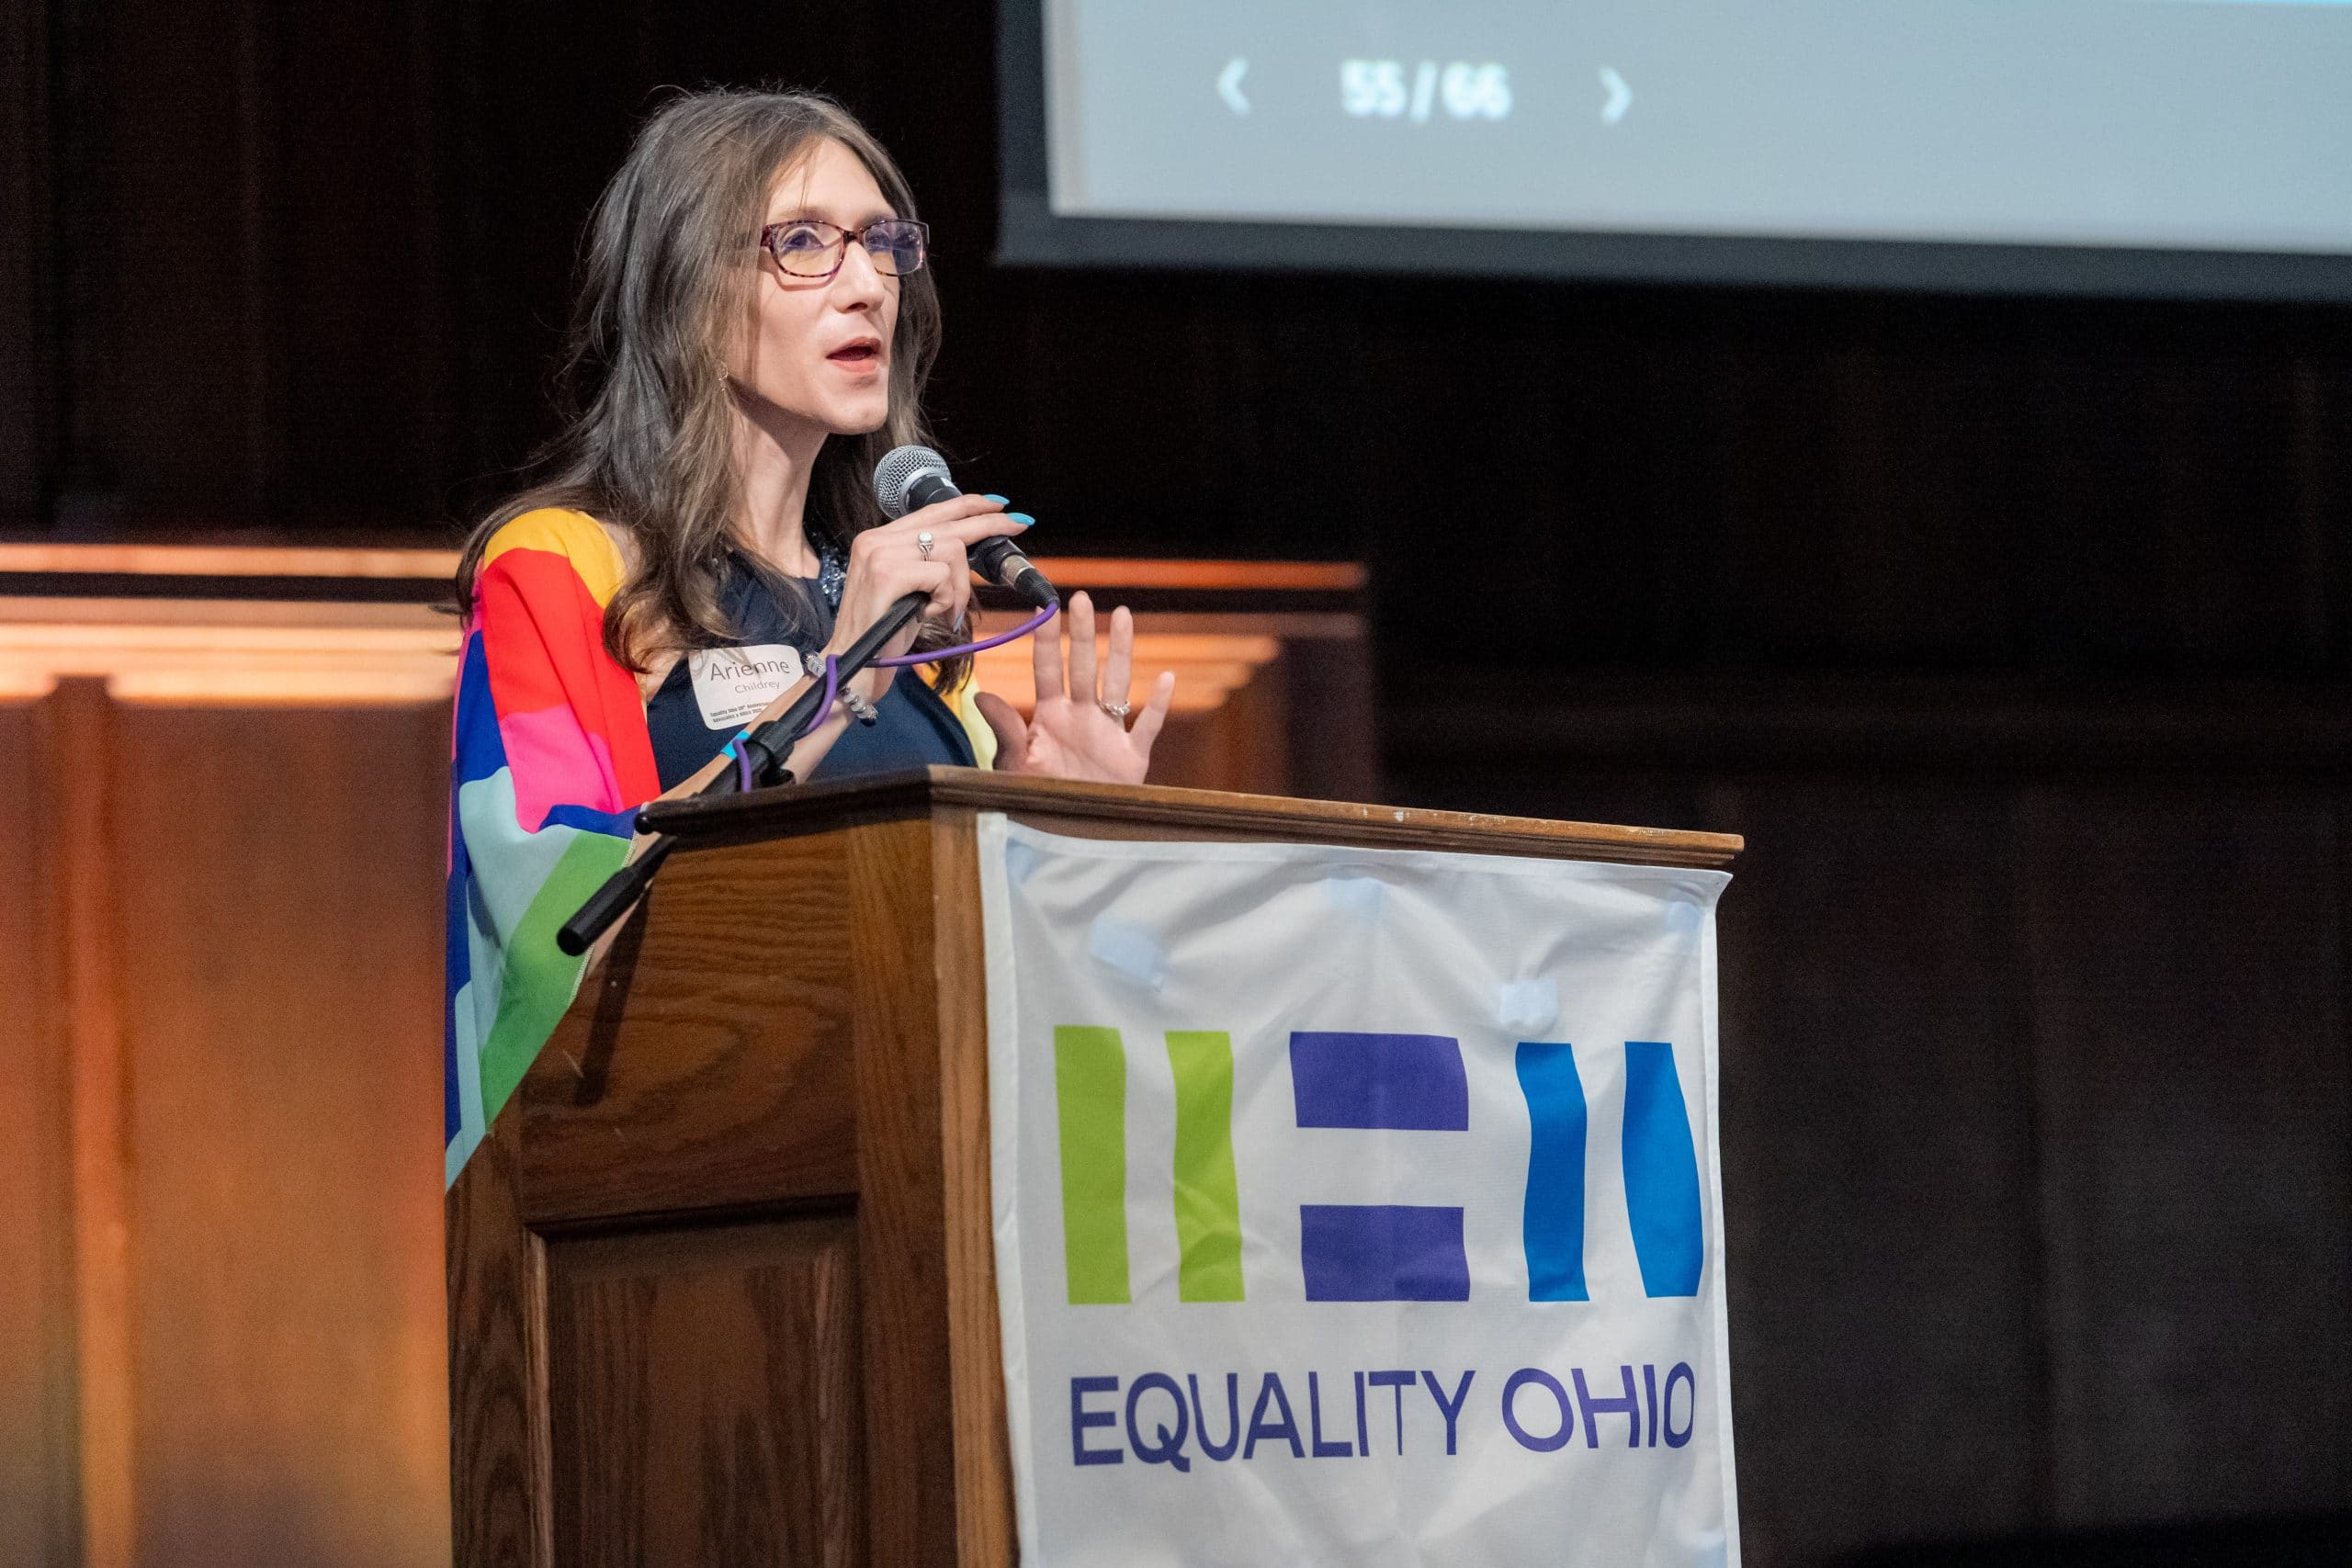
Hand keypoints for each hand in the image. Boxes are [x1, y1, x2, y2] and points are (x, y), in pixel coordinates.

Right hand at [828, 496, 1027, 696]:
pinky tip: (928, 614)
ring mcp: (879, 554)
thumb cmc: (883, 635)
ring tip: (945, 612)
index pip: (932, 510)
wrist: (852, 667)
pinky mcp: (887, 575)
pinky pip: (941, 576)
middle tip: (1021, 523)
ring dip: (960, 587)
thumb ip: (927, 565)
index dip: (969, 505)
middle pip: (949, 524)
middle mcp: (876, 539)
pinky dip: (946, 599)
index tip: (999, 505)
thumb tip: (968, 549)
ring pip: (952, 551)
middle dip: (991, 525)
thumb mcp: (909, 591)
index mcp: (879, 539)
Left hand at [976, 591, 1174, 783]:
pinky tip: (1167, 678)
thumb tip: (981, 696)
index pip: (1046, 669)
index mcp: (1051, 716)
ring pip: (1117, 683)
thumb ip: (1005, 731)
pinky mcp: (1131, 757)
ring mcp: (1107, 734)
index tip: (1042, 607)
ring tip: (1122, 615)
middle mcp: (1081, 717)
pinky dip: (1159, 704)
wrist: (1065, 834)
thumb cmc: (1037, 799)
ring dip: (1120, 651)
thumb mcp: (1014, 766)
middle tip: (1081, 598)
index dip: (1044, 639)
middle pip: (1083, 667)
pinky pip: (1147, 726)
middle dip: (1081, 633)